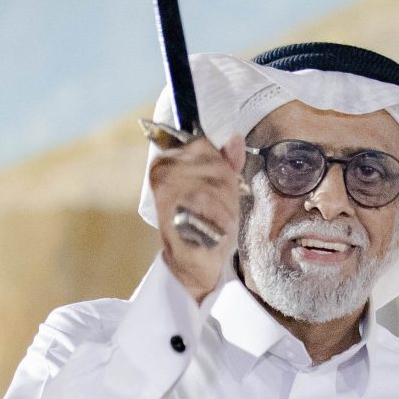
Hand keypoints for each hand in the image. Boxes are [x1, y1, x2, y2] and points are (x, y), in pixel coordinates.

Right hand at [146, 131, 248, 300]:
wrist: (194, 261)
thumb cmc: (207, 221)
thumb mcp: (219, 186)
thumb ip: (226, 161)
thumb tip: (236, 138)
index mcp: (165, 162)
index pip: (204, 145)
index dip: (221, 166)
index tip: (220, 185)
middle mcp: (162, 174)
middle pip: (214, 166)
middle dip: (227, 188)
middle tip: (223, 207)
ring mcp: (167, 196)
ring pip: (216, 186)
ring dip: (227, 206)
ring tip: (220, 220)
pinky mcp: (176, 218)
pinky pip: (213, 209)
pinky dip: (223, 221)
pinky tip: (217, 230)